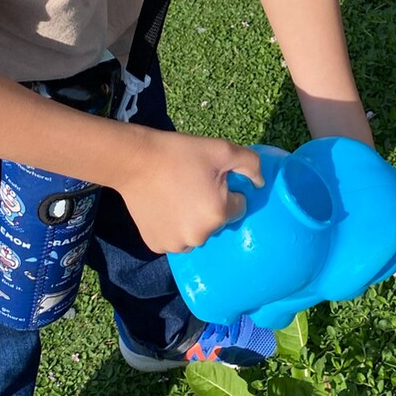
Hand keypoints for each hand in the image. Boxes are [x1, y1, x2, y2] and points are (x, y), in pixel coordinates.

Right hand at [117, 126, 262, 253]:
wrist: (135, 160)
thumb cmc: (180, 153)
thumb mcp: (223, 149)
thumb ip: (251, 164)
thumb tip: (260, 184)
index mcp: (218, 215)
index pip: (239, 207)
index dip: (229, 190)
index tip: (211, 178)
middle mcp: (199, 237)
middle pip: (218, 222)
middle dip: (211, 206)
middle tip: (193, 185)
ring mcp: (175, 245)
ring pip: (197, 233)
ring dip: (193, 220)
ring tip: (178, 196)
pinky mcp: (157, 245)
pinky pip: (176, 239)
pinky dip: (174, 226)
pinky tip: (165, 207)